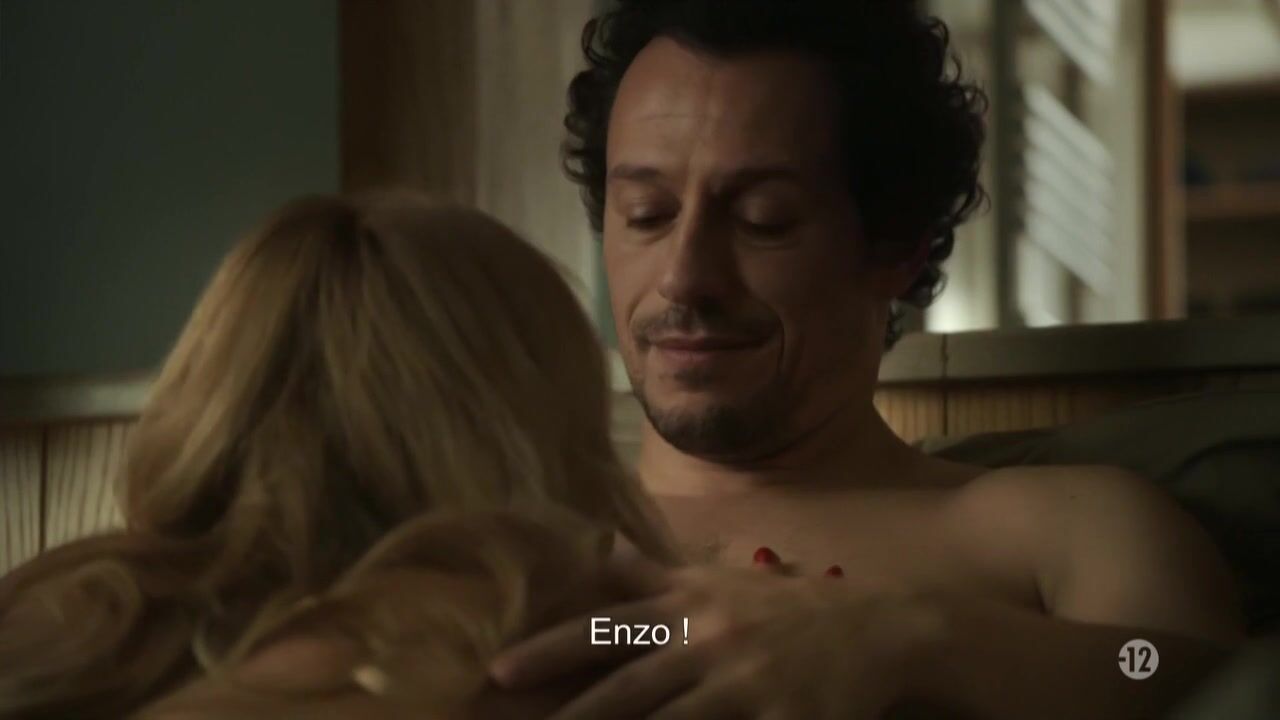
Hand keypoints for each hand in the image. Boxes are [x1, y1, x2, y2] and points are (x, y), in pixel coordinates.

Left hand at [489, 554, 942, 718]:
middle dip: (572, 713)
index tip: (499, 669)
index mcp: (692, 604)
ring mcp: (747, 684)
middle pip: (630, 685)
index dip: (552, 649)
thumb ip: (656, 573)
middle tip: (511, 719)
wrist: (882, 628)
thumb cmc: (792, 606)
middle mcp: (712, 640)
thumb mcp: (722, 579)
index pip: (609, 626)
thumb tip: (598, 548)